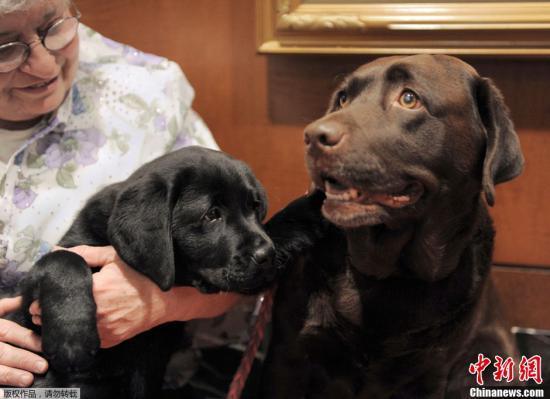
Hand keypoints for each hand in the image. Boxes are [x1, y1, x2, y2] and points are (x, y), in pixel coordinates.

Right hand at [0, 297, 47, 386]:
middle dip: (23, 359)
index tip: (46, 346)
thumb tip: (27, 299)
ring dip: (10, 375)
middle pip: (3, 352)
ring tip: (28, 380)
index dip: (28, 339)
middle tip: (43, 366)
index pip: (10, 332)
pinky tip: (4, 395)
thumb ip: (7, 306)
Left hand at [30, 246, 241, 348]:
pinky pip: (87, 338)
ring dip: (64, 324)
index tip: (41, 296)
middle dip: (50, 312)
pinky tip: (81, 323)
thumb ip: (85, 253)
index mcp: (96, 289)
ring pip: (72, 330)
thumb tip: (57, 251)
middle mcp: (98, 312)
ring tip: (62, 315)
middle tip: (43, 308)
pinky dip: (81, 332)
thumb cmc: (140, 275)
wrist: (163, 300)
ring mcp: (104, 329)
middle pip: (62, 315)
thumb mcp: (114, 257)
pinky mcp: (109, 340)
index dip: (48, 296)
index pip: (61, 294)